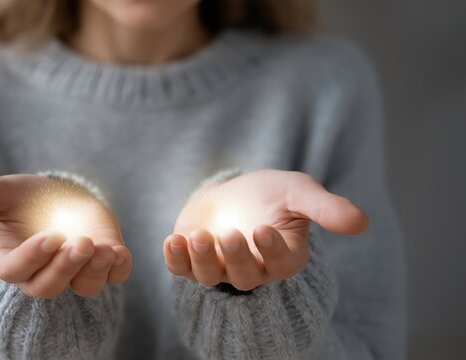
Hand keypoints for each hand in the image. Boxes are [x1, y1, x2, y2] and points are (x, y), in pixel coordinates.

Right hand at [0, 174, 130, 297]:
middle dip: (65, 268)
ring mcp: (71, 272)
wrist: (59, 196)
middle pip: (47, 286)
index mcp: (7, 259)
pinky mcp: (99, 267)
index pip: (15, 270)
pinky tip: (121, 253)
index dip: (32, 258)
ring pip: (81, 286)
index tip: (51, 237)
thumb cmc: (24, 197)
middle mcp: (38, 273)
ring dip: (94, 271)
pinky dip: (117, 269)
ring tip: (105, 249)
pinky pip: (110, 278)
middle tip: (82, 243)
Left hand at [163, 169, 367, 290]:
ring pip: (210, 276)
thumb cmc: (272, 193)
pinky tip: (173, 241)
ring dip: (202, 259)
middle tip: (230, 234)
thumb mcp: (299, 192)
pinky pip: (182, 268)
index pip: (280, 264)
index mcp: (282, 257)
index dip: (271, 251)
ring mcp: (219, 267)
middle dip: (236, 256)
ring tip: (199, 235)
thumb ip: (326, 207)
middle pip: (244, 276)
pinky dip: (176, 258)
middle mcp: (251, 269)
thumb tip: (362, 223)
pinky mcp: (192, 260)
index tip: (263, 229)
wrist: (235, 191)